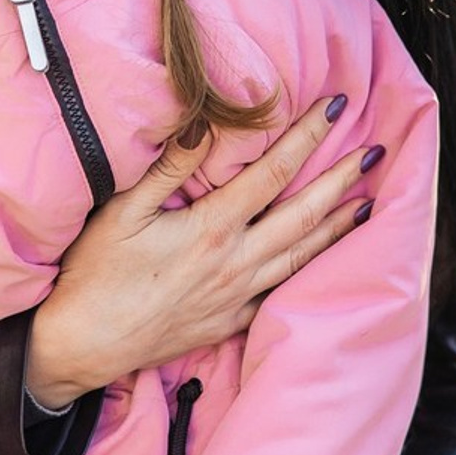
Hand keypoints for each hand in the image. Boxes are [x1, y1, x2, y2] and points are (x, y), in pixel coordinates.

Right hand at [25, 96, 378, 407]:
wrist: (80, 346)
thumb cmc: (95, 274)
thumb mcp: (122, 211)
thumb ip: (169, 167)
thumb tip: (202, 120)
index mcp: (211, 230)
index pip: (273, 174)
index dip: (307, 138)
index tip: (335, 108)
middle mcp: (234, 264)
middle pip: (302, 216)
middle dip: (341, 180)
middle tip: (376, 152)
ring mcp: (236, 298)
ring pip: (302, 257)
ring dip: (338, 227)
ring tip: (368, 203)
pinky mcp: (228, 324)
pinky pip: (282, 294)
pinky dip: (310, 271)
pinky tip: (324, 262)